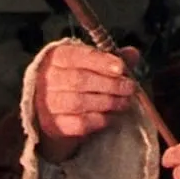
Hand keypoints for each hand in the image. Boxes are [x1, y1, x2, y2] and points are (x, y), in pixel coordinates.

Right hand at [34, 44, 139, 161]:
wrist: (54, 109)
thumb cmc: (76, 80)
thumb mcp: (90, 63)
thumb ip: (111, 58)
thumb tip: (133, 54)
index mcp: (55, 56)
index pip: (76, 56)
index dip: (100, 61)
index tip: (121, 68)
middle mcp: (46, 78)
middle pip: (79, 80)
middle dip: (110, 84)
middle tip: (129, 87)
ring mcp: (46, 103)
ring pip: (79, 102)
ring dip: (107, 102)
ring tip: (124, 102)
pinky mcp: (52, 125)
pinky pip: (79, 123)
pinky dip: (99, 120)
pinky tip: (111, 116)